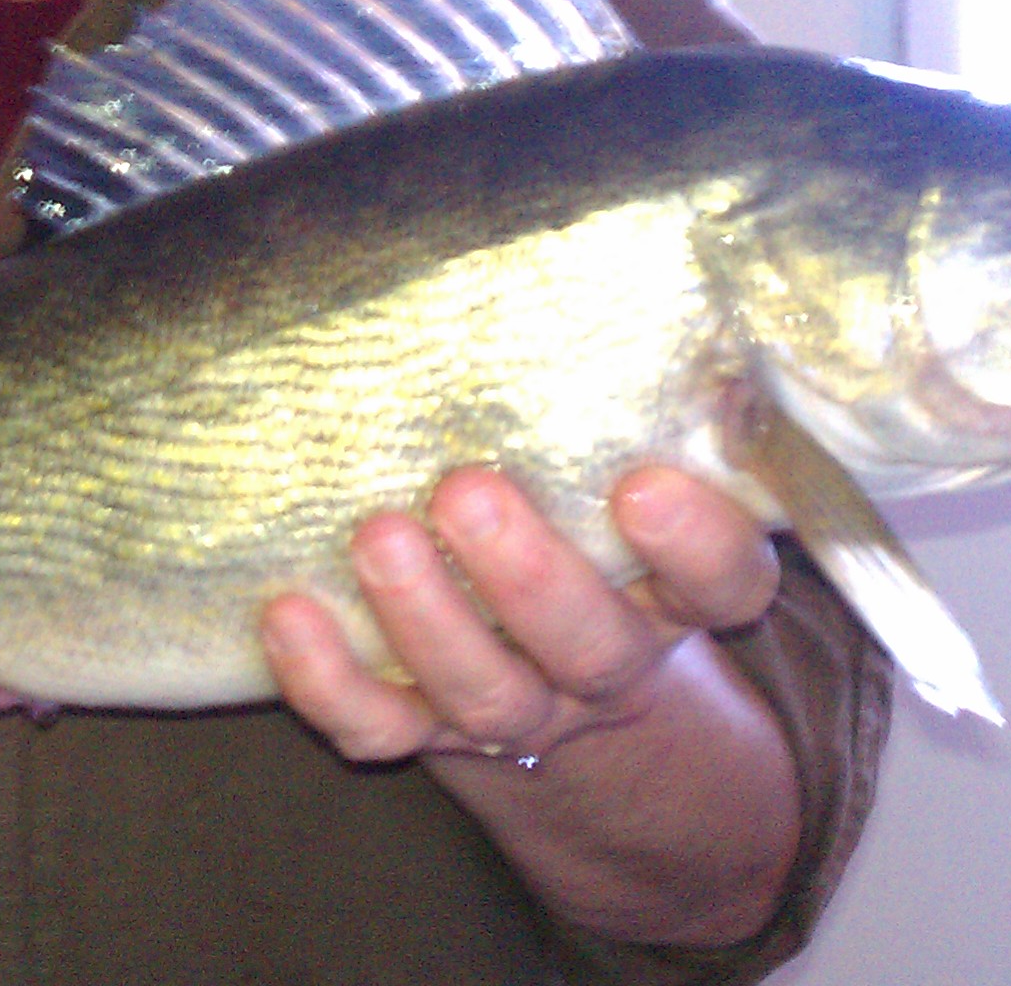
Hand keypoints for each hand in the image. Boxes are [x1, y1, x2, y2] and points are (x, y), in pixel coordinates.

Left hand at [258, 466, 799, 945]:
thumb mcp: (628, 493)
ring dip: (426, 619)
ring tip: (378, 536)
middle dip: (527, 576)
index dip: (695, 546)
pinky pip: (378, 728)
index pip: (723, 584)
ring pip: (482, 692)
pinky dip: (326, 681)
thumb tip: (600, 277)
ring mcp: (517, 710)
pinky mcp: (425, 734)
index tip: (642, 484)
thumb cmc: (588, 538)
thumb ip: (630, 414)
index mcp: (673, 597)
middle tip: (467, 491)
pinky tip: (288, 614)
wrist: (568, 706)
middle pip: (589, 645)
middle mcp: (603, 663)